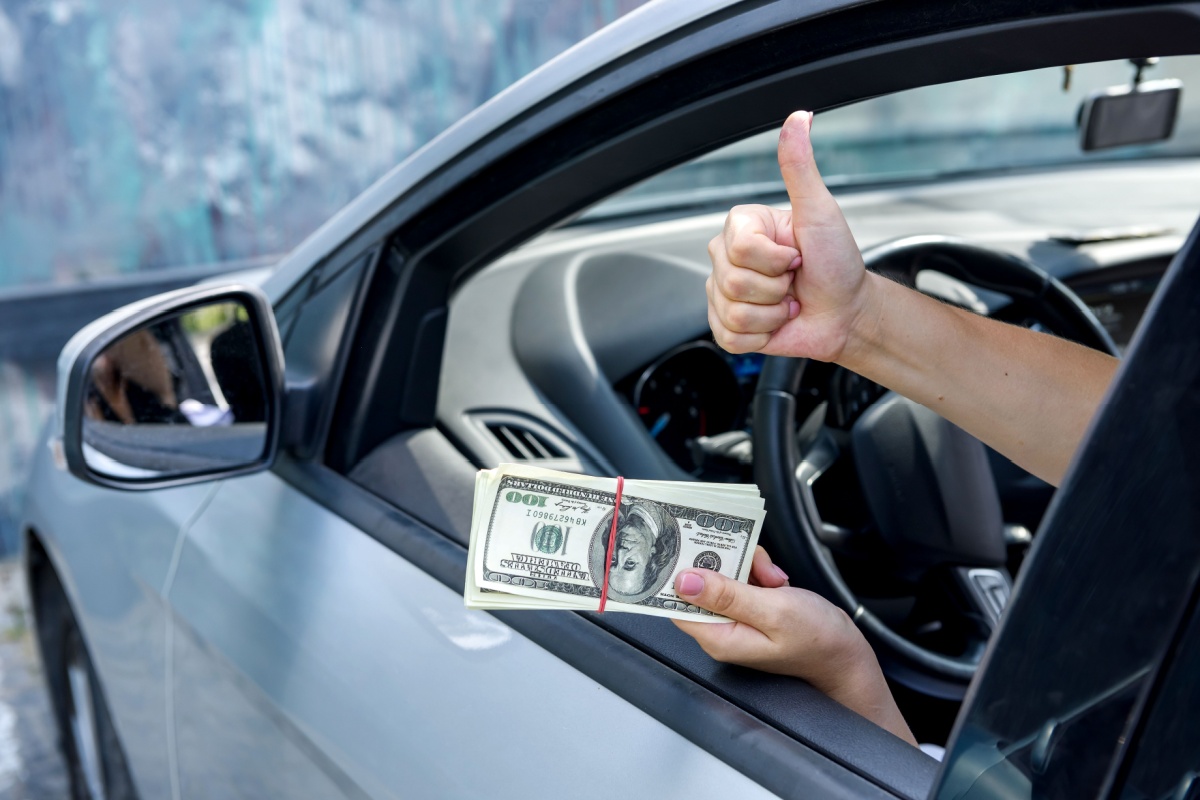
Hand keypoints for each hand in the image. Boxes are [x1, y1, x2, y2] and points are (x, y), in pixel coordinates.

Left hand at [672, 547, 915, 744]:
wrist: (847, 654)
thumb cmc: (817, 640)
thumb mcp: (772, 611)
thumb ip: (727, 595)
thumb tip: (684, 581)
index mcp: (719, 637)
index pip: (678, 604)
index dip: (681, 575)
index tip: (690, 550)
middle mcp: (722, 630)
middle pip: (701, 584)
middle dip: (724, 565)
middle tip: (752, 566)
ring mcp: (738, 619)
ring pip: (724, 576)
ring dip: (748, 567)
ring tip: (772, 579)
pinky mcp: (752, 609)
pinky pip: (743, 579)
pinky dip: (759, 573)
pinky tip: (776, 581)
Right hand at [706, 111, 873, 362]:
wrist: (846, 313)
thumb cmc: (837, 263)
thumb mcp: (820, 211)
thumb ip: (800, 167)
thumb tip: (798, 119)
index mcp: (742, 227)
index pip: (738, 248)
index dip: (774, 259)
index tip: (797, 254)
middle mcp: (727, 259)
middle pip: (731, 281)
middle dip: (775, 288)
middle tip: (793, 280)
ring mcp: (723, 294)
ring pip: (732, 311)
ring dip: (772, 314)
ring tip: (788, 302)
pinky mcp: (727, 328)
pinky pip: (730, 336)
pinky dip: (762, 335)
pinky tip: (776, 322)